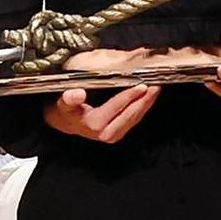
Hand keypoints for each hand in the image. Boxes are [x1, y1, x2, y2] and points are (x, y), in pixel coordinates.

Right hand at [44, 85, 158, 142]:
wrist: (66, 123)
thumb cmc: (67, 110)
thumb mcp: (64, 103)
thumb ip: (69, 99)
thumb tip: (77, 93)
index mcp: (95, 125)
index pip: (117, 107)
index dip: (129, 96)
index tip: (141, 85)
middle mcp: (107, 133)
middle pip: (131, 115)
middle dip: (144, 100)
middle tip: (156, 86)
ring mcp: (115, 134)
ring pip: (136, 118)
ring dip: (147, 103)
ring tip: (156, 88)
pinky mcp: (120, 131)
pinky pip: (135, 118)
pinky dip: (143, 106)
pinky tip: (149, 96)